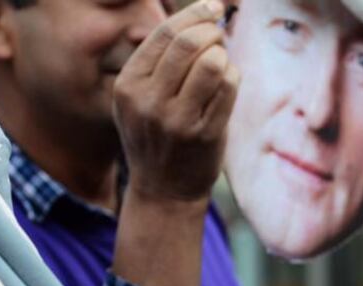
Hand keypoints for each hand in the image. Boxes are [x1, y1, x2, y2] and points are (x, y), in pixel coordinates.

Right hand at [113, 0, 238, 203]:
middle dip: (211, 33)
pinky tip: (226, 84)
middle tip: (219, 37)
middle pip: (189, 44)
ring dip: (224, 56)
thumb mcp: (139, 98)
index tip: (213, 7)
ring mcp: (177, 119)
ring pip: (213, 63)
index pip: (164, 34)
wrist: (164, 190)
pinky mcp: (205, 134)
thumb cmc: (157, 135)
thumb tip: (199, 19)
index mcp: (128, 84)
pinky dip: (233, 77)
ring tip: (221, 65)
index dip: (194, 14)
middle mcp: (148, 101)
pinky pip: (229, 88)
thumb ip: (159, 62)